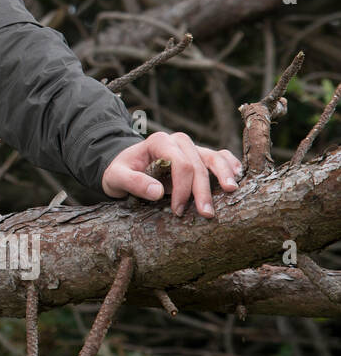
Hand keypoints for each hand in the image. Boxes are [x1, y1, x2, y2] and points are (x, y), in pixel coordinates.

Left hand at [101, 132, 242, 218]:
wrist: (123, 167)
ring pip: (214, 157)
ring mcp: (191, 148)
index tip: (178, 211)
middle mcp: (177, 141)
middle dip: (203, 191)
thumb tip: (157, 192)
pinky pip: (220, 156)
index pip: (180, 164)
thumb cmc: (120, 172)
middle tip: (206, 214)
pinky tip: (239, 177)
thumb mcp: (116, 178)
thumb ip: (133, 182)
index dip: (183, 188)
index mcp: (158, 141)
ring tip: (232, 191)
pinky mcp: (198, 156)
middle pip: (198, 164)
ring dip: (224, 176)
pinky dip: (230, 165)